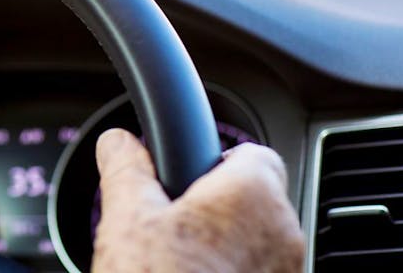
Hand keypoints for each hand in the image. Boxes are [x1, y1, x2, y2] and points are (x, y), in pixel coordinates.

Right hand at [92, 129, 304, 272]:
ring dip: (222, 247)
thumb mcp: (126, 219)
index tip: (181, 176)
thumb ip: (125, 169)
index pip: (251, 152)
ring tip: (173, 265)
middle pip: (251, 201)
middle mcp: (285, 235)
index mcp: (252, 195)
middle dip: (211, 208)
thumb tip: (117, 142)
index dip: (211, 158)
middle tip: (166, 226)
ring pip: (254, 244)